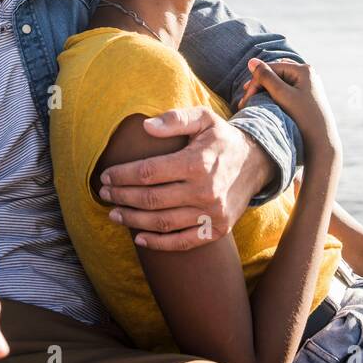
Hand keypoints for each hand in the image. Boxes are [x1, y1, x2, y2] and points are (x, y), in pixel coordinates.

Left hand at [97, 105, 268, 250]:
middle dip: (121, 197)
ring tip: (114, 214)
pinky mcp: (217, 230)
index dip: (122, 175)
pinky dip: (158, 243)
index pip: (148, 172)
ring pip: (162, 222)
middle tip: (104, 194)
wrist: (257, 163)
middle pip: (151, 199)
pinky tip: (138, 238)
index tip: (105, 175)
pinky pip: (182, 242)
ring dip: (132, 220)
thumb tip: (146, 127)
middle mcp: (205, 191)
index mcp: (197, 162)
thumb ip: (175, 119)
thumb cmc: (222, 139)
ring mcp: (212, 214)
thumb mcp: (204, 118)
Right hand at [238, 57, 339, 155]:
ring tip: (252, 103)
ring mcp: (307, 86)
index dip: (256, 81)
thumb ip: (266, 77)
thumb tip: (251, 61)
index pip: (272, 68)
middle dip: (260, 86)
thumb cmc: (303, 118)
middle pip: (275, 74)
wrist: (321, 143)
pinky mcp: (305, 98)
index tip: (245, 98)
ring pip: (279, 83)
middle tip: (246, 101)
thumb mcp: (282, 95)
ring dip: (265, 91)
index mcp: (304, 70)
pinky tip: (265, 105)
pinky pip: (285, 92)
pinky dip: (273, 97)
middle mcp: (307, 75)